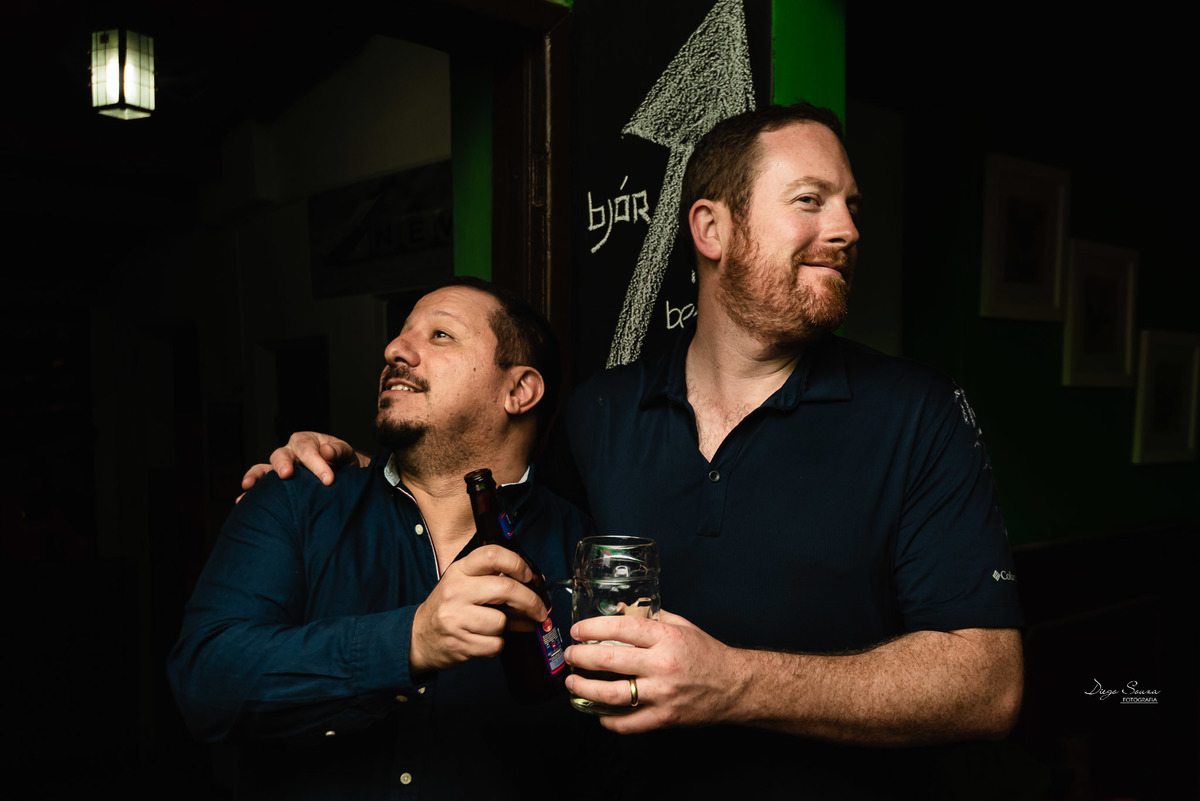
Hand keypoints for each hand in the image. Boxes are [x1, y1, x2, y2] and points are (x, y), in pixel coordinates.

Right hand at [239, 431, 365, 494]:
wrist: (343, 476)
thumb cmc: (343, 462)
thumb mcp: (346, 453)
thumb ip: (338, 450)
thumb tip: (326, 451)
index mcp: (306, 441)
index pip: (308, 450)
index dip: (316, 464)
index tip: (328, 480)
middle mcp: (289, 452)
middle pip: (281, 455)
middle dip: (283, 465)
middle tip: (287, 475)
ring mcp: (280, 468)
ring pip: (264, 468)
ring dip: (257, 476)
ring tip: (249, 485)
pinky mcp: (275, 484)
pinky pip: (260, 486)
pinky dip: (250, 493)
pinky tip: (241, 501)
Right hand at [409, 545, 548, 673]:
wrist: (419, 637)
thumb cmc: (450, 607)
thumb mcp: (464, 583)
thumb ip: (493, 578)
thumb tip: (535, 583)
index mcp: (459, 570)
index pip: (492, 554)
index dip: (517, 563)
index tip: (530, 576)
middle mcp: (456, 590)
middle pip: (506, 589)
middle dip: (530, 601)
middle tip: (540, 610)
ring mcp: (456, 618)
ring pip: (501, 622)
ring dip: (506, 628)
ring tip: (493, 627)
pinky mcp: (460, 643)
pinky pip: (495, 644)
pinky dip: (496, 645)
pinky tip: (484, 640)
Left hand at [564, 610, 747, 733]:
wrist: (735, 686)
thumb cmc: (706, 653)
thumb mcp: (681, 626)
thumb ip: (651, 618)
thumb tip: (620, 611)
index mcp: (666, 638)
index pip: (621, 627)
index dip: (593, 627)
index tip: (577, 630)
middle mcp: (662, 665)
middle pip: (609, 659)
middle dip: (581, 657)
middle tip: (569, 655)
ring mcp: (662, 694)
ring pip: (611, 694)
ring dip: (584, 688)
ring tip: (571, 683)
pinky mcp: (664, 718)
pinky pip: (627, 723)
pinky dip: (607, 720)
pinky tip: (596, 711)